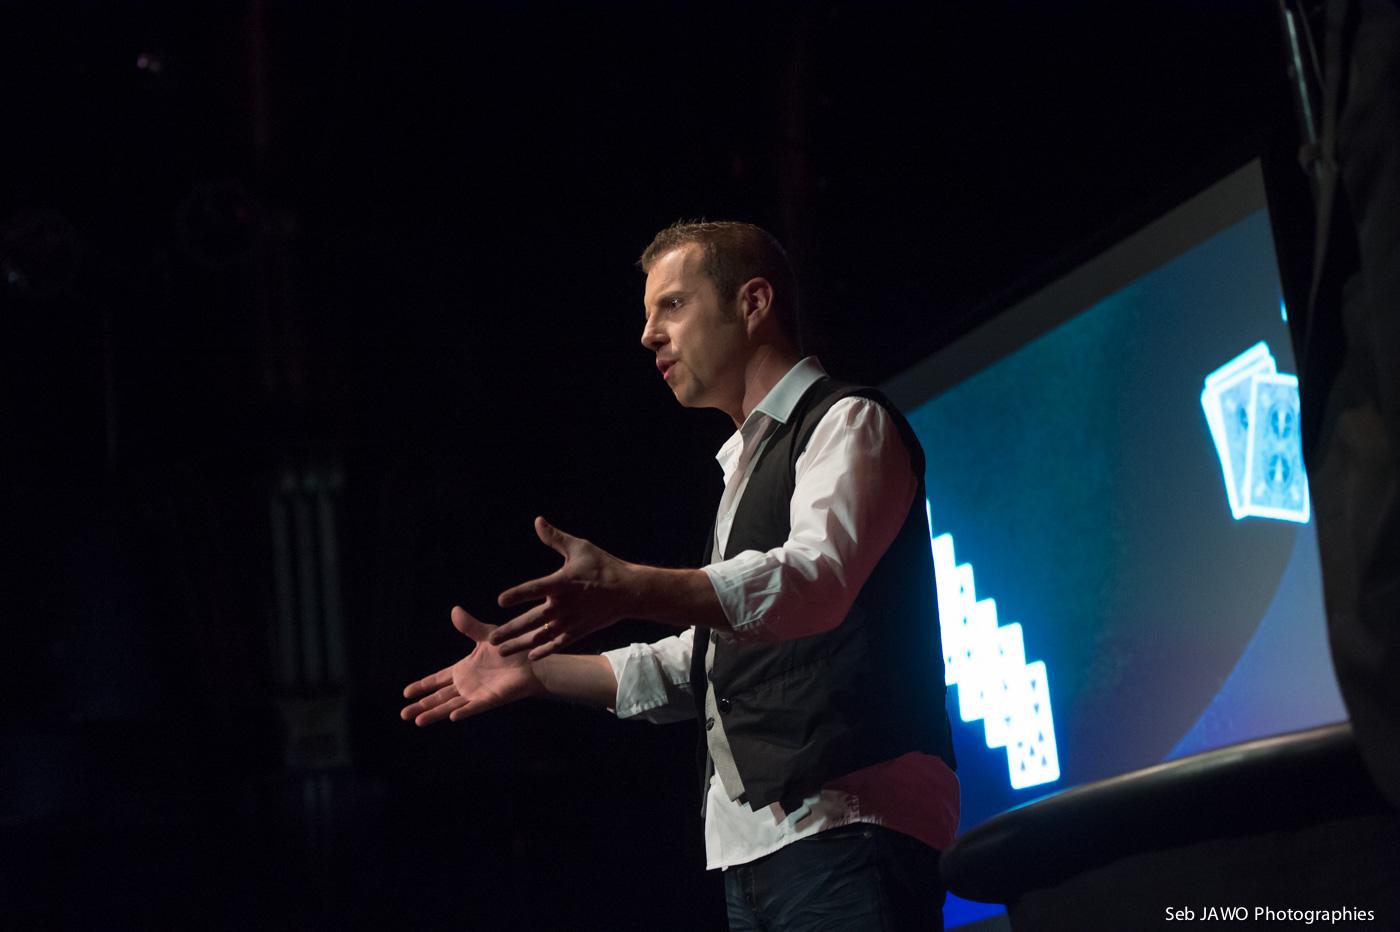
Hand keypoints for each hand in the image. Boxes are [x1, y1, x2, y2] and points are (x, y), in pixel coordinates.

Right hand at [400, 606, 544, 725]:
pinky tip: (451, 717)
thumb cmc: (512, 649)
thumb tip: (454, 610)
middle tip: (402, 713)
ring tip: (417, 721)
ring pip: (450, 706)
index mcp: (463, 670)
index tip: (406, 693)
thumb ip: (470, 627)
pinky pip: (474, 707)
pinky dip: (463, 711)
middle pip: (439, 697)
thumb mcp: (487, 635)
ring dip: (434, 713)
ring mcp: (476, 694)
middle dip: (421, 705)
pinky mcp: (489, 700)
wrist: (534, 662)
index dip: (422, 686)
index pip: (437, 680)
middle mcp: (467, 685)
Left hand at [489, 516, 633, 659]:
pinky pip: (558, 644)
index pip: (535, 589)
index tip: (500, 600)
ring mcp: (572, 621)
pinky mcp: (579, 631)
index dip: (518, 594)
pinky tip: (530, 657)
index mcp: (563, 582)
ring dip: (521, 644)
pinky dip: (544, 651)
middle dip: (511, 630)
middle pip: (532, 620)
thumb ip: (556, 538)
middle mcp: (565, 605)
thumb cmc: (603, 566)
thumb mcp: (580, 548)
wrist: (629, 591)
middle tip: (491, 639)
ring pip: (541, 636)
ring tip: (502, 651)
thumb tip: (538, 521)